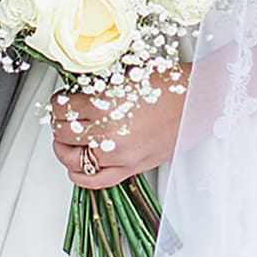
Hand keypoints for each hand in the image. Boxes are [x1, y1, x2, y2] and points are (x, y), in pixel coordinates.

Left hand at [50, 65, 188, 190]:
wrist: (198, 101)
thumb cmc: (170, 86)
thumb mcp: (127, 75)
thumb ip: (99, 87)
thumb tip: (76, 92)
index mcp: (104, 106)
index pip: (62, 108)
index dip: (57, 103)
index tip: (60, 101)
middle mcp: (109, 134)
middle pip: (63, 133)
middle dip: (59, 123)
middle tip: (63, 117)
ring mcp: (119, 155)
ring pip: (72, 160)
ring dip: (63, 149)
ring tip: (67, 140)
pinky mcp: (131, 168)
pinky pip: (94, 181)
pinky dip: (79, 175)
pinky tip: (77, 166)